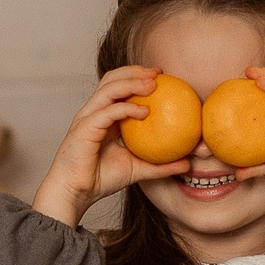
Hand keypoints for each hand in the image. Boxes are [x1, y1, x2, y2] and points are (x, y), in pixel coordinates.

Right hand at [33, 66, 189, 227]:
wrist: (76, 193)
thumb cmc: (101, 179)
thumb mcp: (138, 169)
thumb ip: (161, 165)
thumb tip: (188, 164)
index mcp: (103, 115)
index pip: (119, 86)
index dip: (138, 76)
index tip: (162, 76)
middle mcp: (94, 112)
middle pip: (112, 79)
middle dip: (135, 71)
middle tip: (158, 72)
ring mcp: (87, 118)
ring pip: (108, 89)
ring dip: (131, 82)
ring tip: (153, 83)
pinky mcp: (84, 128)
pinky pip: (107, 112)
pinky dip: (126, 108)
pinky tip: (145, 111)